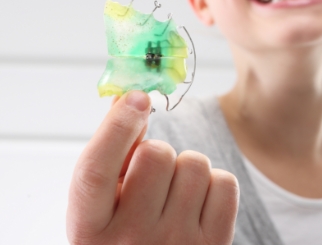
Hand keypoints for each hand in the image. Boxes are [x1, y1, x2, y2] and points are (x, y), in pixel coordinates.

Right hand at [67, 91, 238, 244]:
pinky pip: (225, 183)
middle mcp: (131, 239)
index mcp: (90, 230)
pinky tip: (199, 204)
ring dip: (187, 169)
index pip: (96, 170)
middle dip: (158, 153)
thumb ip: (111, 154)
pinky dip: (215, 185)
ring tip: (175, 194)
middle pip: (156, 154)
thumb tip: (128, 97)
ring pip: (195, 163)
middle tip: (153, 177)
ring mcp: (176, 243)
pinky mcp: (214, 243)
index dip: (117, 126)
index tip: (136, 97)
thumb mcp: (102, 205)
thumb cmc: (125, 233)